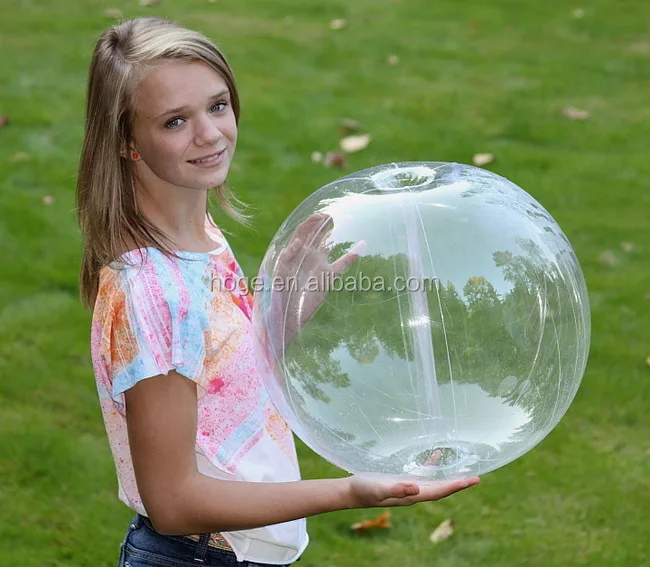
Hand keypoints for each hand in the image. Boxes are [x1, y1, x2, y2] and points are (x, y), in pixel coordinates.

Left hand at [274, 213, 363, 345]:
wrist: (286, 316)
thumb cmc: (277, 296)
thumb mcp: (278, 275)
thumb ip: (286, 258)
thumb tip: (297, 242)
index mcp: (294, 253)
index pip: (303, 232)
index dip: (311, 222)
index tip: (322, 216)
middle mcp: (307, 256)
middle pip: (317, 233)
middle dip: (324, 222)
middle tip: (334, 214)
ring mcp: (318, 265)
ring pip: (330, 245)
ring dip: (338, 233)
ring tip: (350, 219)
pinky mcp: (328, 277)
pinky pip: (342, 264)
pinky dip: (351, 256)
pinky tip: (361, 246)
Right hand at [345, 474, 479, 508]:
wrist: (351, 492)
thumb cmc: (363, 489)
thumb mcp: (379, 488)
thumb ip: (397, 489)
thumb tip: (416, 488)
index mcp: (411, 495)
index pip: (439, 491)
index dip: (456, 486)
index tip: (472, 480)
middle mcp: (413, 493)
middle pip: (441, 488)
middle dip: (458, 483)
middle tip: (476, 477)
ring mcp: (408, 487)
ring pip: (434, 482)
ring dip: (449, 476)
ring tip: (464, 470)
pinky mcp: (402, 480)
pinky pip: (422, 473)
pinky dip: (431, 465)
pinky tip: (437, 455)